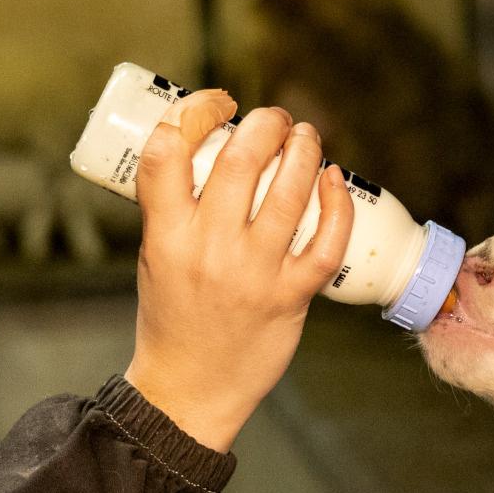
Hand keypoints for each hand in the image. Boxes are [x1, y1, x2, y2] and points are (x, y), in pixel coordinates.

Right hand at [125, 89, 353, 451]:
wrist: (188, 390)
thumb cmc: (172, 317)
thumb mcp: (157, 256)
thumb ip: (177, 210)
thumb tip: (214, 150)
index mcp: (165, 235)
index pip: (167, 152)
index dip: (195, 112)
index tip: (217, 103)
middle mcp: (209, 250)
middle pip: (242, 160)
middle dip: (266, 124)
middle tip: (275, 119)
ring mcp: (253, 274)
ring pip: (290, 192)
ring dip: (305, 151)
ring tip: (307, 138)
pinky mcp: (290, 298)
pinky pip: (326, 242)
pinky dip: (336, 204)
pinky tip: (335, 180)